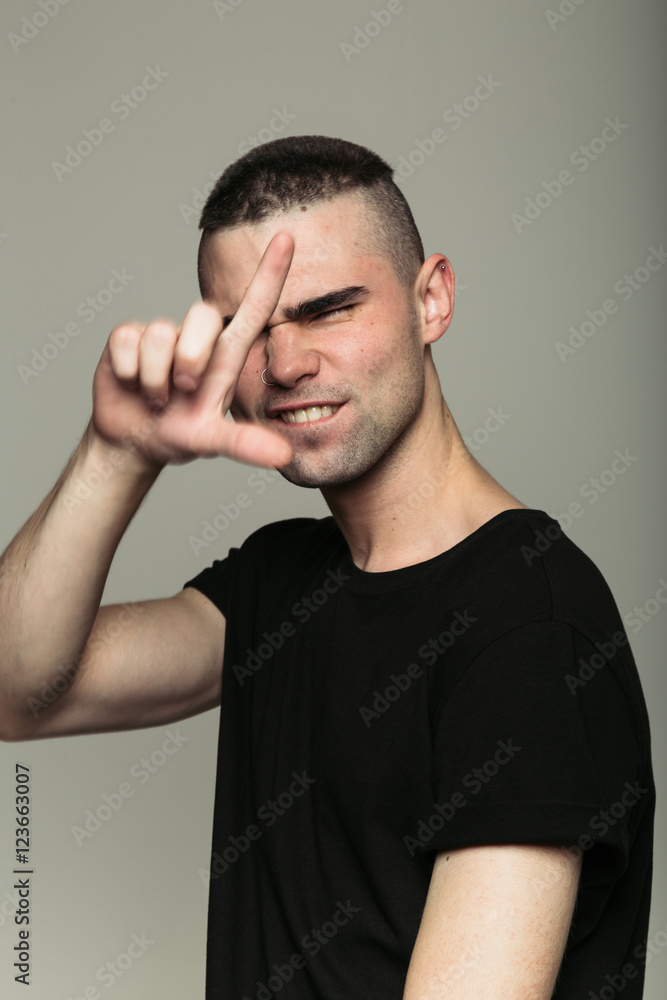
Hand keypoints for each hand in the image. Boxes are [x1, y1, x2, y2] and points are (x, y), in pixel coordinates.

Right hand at [91, 232, 294, 471]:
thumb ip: (246, 446)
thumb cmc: (180, 434)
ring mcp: (162, 335)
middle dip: (190, 359)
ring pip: (160, 334)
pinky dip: (129, 372)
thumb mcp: (213, 442)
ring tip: (157, 398)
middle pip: (201, 316)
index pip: (254, 309)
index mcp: (225, 356)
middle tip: (182, 391)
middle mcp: (196, 338)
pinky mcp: (127, 337)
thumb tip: (284, 458)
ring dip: (155, 378)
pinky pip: (128, 340)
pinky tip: (132, 384)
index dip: (270, 274)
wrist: (134, 442)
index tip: (288, 237)